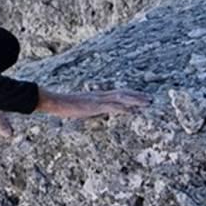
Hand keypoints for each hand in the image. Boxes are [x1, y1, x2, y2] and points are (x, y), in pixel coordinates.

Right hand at [32, 87, 151, 121]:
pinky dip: (124, 108)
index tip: (141, 97)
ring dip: (135, 100)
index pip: (117, 93)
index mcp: (96, 95)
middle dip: (137, 96)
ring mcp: (98, 100)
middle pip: (122, 93)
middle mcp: (99, 95)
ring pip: (121, 98)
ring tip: (148, 103)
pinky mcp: (95, 106)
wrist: (54, 101)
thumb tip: (98, 112)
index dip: (130, 94)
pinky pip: (113, 107)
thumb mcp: (80, 108)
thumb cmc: (63, 105)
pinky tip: (133, 111)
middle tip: (151, 99)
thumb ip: (91, 109)